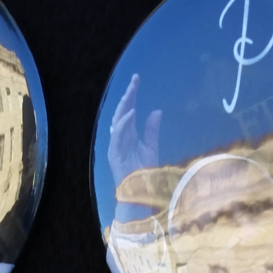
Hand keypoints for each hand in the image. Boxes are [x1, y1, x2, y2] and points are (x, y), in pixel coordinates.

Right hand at [108, 72, 161, 189]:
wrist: (140, 192)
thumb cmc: (145, 173)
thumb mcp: (152, 147)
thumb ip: (152, 130)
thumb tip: (156, 111)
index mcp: (129, 134)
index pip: (128, 110)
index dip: (132, 95)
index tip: (137, 80)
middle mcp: (121, 137)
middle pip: (122, 112)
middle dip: (127, 96)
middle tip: (134, 81)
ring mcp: (117, 145)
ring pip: (118, 121)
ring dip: (124, 106)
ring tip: (131, 93)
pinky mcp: (115, 154)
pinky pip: (118, 135)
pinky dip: (124, 124)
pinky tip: (131, 113)